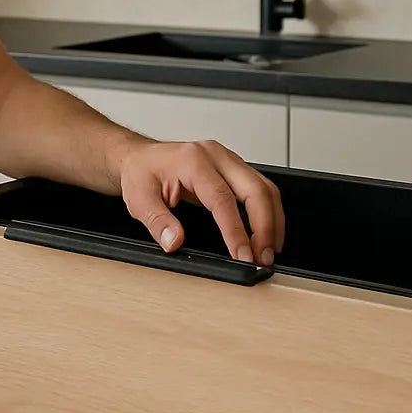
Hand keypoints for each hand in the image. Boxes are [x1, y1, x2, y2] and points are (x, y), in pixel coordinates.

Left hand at [118, 140, 284, 265]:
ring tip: (268, 251)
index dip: (236, 231)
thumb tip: (174, 241)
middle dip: (265, 227)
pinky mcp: (234, 168)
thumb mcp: (139, 199)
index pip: (222, 199)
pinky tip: (267, 233)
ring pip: (265, 188)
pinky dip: (269, 212)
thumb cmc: (141, 173)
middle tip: (263, 257)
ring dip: (272, 221)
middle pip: (255, 190)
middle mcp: (215, 155)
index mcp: (192, 161)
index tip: (243, 255)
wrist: (141, 158)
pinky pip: (261, 187)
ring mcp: (228, 159)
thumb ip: (157, 221)